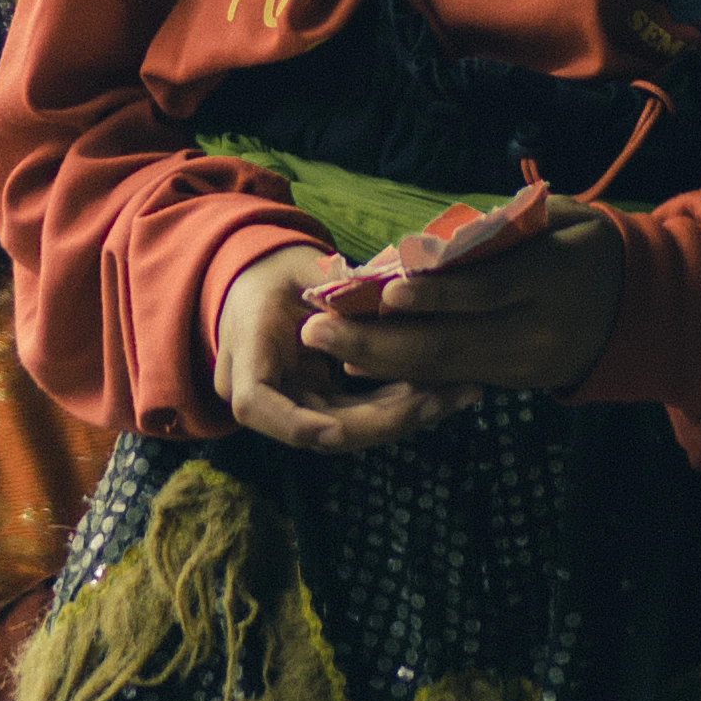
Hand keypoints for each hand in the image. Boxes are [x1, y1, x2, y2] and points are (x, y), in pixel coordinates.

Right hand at [216, 241, 459, 454]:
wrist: (258, 284)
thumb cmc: (276, 269)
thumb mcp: (299, 267)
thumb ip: (329, 282)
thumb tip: (374, 285)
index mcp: (246, 354)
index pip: (256, 403)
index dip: (295, 424)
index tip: (333, 432)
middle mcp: (262, 393)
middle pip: (318, 428)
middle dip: (382, 421)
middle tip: (439, 400)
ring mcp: (291, 406)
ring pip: (346, 430)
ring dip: (401, 417)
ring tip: (455, 396)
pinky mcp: (318, 406)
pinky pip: (357, 416)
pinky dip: (396, 406)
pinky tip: (441, 394)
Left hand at [305, 206, 622, 399]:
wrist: (638, 308)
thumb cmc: (586, 245)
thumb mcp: (562, 218)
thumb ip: (503, 228)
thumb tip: (432, 243)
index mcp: (551, 278)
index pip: (486, 290)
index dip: (435, 293)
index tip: (383, 289)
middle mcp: (536, 331)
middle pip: (451, 343)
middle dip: (379, 340)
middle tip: (318, 329)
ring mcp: (524, 364)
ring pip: (445, 368)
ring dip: (381, 361)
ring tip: (328, 345)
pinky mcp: (514, 381)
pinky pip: (453, 377)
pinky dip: (406, 372)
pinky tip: (362, 363)